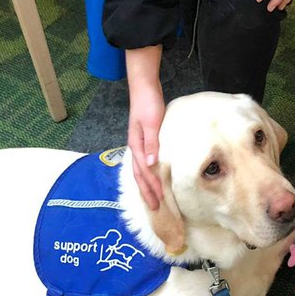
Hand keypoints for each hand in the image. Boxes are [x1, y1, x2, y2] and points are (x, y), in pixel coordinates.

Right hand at [127, 78, 165, 210]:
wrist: (144, 86)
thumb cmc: (148, 103)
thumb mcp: (152, 122)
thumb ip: (152, 143)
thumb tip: (151, 164)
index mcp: (136, 145)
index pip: (143, 172)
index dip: (150, 188)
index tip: (158, 202)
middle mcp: (136, 146)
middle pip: (140, 174)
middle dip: (146, 192)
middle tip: (154, 209)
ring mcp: (140, 143)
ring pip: (141, 169)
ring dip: (147, 184)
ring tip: (154, 198)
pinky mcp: (146, 139)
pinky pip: (145, 161)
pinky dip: (148, 172)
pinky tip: (155, 176)